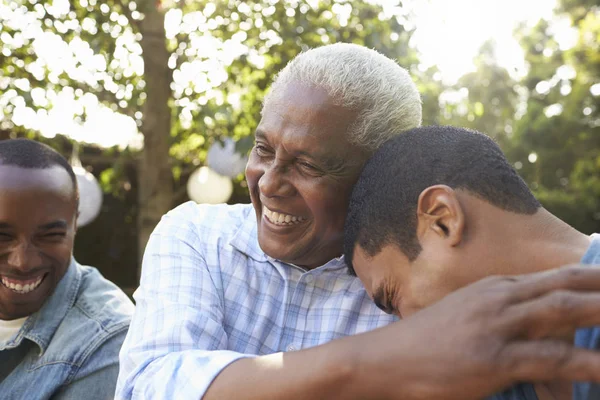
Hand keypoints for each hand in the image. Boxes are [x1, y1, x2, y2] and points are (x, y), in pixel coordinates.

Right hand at [362, 265, 599, 399]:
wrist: (387, 359)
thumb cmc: (425, 342)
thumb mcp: (466, 317)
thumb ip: (501, 316)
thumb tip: (532, 326)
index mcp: (496, 287)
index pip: (557, 277)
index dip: (594, 277)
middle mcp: (499, 298)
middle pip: (566, 285)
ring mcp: (496, 325)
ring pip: (564, 311)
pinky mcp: (493, 358)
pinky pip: (551, 359)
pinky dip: (587, 362)